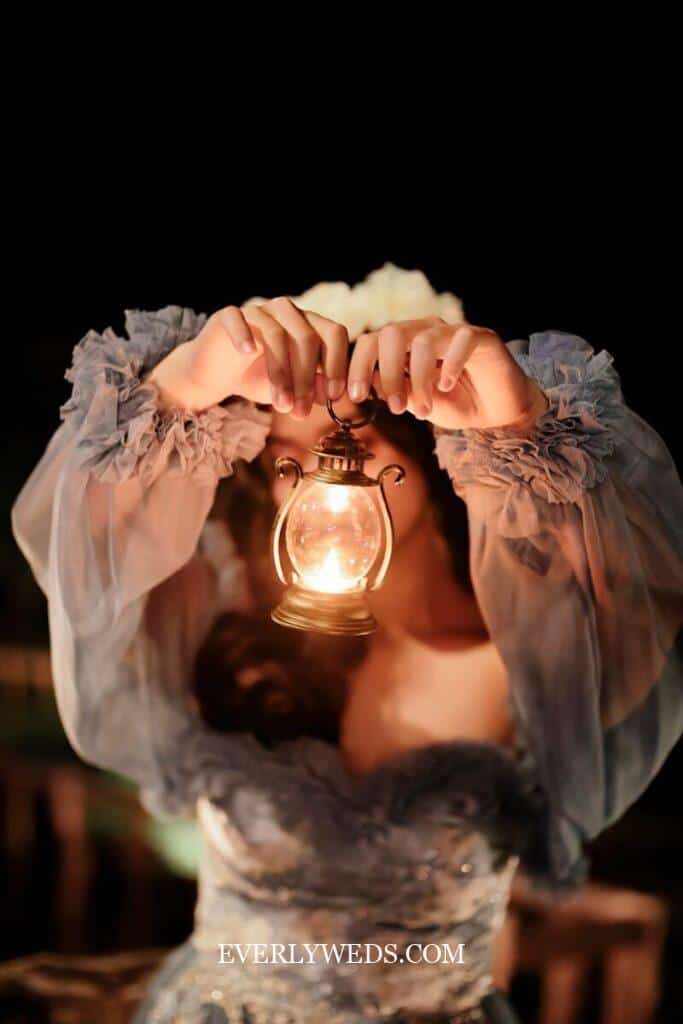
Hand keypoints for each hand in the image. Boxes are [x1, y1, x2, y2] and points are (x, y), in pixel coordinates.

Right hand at [148, 297, 349, 417]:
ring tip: (281, 406)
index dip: (338, 365)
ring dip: (281, 374)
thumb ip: (312, 389)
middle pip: (307, 337)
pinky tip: (247, 353)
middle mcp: (286, 312)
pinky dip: (242, 334)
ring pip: (276, 334)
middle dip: (306, 380)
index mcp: (308, 325)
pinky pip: (237, 318)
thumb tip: (329, 394)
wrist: (217, 376)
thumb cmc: (260, 379)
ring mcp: (257, 311)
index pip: (334, 334)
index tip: (336, 398)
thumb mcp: (291, 390)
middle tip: (301, 412)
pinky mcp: (227, 315)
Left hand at [347, 317, 548, 429]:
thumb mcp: (418, 404)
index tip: (354, 396)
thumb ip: (395, 391)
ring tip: (424, 411)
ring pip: (423, 340)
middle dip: (386, 372)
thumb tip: (369, 381)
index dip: (358, 366)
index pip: (371, 342)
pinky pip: (461, 340)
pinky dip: (450, 364)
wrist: (498, 413)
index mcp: (404, 346)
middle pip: (392, 333)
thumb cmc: (456, 405)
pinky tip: (447, 387)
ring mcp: (453, 332)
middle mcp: (426, 332)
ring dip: (419, 380)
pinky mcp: (482, 338)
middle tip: (393, 408)